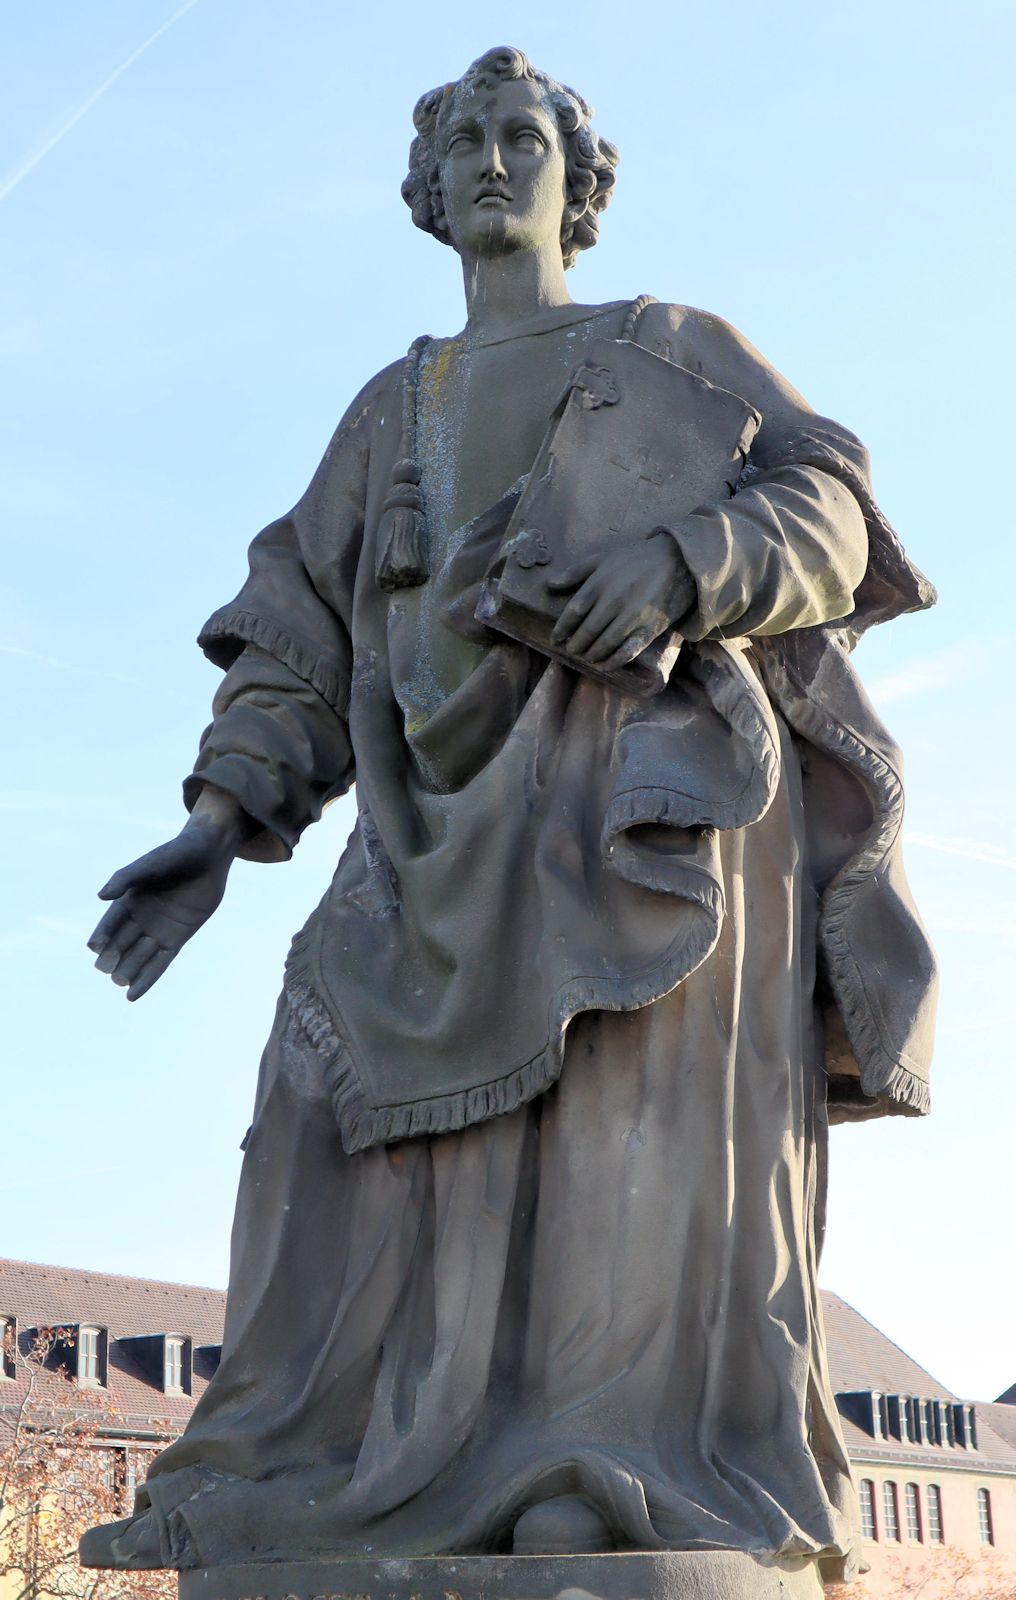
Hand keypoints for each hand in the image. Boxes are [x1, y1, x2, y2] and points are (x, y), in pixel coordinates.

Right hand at [88, 793, 247, 999]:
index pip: (110, 923)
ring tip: (120, 982)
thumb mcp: (149, 865)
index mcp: (128, 900)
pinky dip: (148, 978)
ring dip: (129, 970)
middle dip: (113, 957)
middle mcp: (140, 917)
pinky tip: (133, 994)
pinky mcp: (178, 938)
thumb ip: (125, 879)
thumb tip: (101, 897)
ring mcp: (159, 929)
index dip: (102, 935)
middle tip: (107, 969)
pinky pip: (161, 962)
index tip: (95, 948)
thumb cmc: (176, 854)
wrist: (209, 854)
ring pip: (139, 956)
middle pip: (121, 944)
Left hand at [548, 532, 696, 666]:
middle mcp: (612, 601)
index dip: (561, 629)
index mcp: (599, 583)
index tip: (555, 639)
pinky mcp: (649, 628)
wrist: (677, 560)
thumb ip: (575, 572)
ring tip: (586, 657)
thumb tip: (549, 585)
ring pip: (604, 644)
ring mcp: (631, 616)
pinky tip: (604, 665)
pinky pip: (627, 650)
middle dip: (575, 645)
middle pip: (586, 632)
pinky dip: (613, 661)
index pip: (573, 613)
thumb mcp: (603, 558)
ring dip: (591, 654)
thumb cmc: (636, 558)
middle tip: (572, 650)